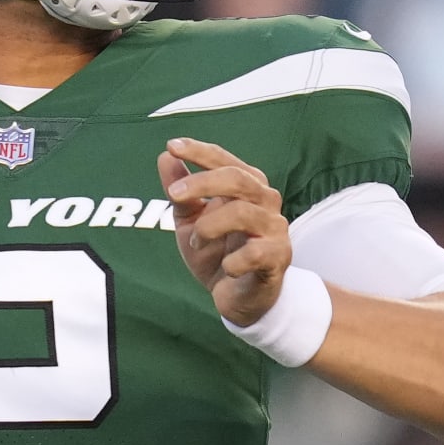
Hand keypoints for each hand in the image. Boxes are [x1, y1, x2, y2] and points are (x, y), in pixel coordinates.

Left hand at [157, 137, 291, 327]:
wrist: (239, 298)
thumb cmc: (217, 252)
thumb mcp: (191, 221)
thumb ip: (180, 192)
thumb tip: (164, 157)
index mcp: (246, 186)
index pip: (225, 160)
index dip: (199, 151)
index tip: (171, 146)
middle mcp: (265, 201)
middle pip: (237, 179)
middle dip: (202, 182)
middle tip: (173, 194)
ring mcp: (275, 228)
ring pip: (242, 213)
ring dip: (209, 228)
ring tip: (196, 242)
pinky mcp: (278, 257)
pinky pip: (255, 253)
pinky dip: (233, 260)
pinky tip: (226, 267)